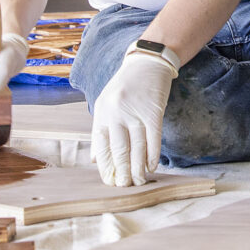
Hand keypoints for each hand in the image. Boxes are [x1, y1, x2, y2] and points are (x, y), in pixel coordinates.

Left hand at [92, 52, 175, 186]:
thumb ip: (101, 131)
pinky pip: (153, 139)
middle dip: (121, 172)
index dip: (106, 167)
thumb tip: (95, 160)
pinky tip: (152, 167)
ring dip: (138, 168)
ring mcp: (135, 112)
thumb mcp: (106, 103)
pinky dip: (152, 156)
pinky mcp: (153, 111)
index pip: (101, 147)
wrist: (147, 62)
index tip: (110, 182)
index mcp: (101, 112)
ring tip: (139, 182)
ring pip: (136, 148)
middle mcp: (116, 112)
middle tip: (125, 187)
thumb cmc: (126, 86)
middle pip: (118, 150)